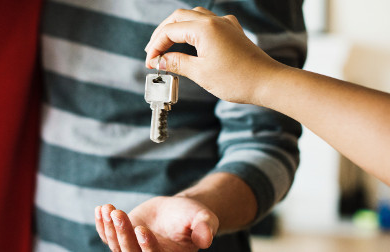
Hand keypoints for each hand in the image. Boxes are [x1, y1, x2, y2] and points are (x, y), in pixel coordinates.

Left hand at [95, 196, 218, 251]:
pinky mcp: (122, 239)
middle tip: (118, 213)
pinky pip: (107, 237)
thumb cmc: (193, 216)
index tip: (141, 228)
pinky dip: (102, 225)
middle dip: (123, 235)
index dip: (147, 246)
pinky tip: (100, 210)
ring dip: (110, 228)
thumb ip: (205, 228)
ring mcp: (133, 249)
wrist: (178, 211)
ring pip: (117, 246)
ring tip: (108, 209)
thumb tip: (207, 239)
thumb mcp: (203, 219)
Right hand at [144, 7, 285, 104]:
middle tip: (153, 52)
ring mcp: (225, 24)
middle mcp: (214, 21)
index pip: (170, 31)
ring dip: (177, 28)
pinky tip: (190, 41)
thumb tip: (161, 60)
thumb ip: (177, 63)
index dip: (156, 46)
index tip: (150, 63)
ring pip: (193, 16)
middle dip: (162, 34)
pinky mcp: (232, 31)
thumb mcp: (201, 73)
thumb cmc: (237, 79)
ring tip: (166, 45)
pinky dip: (193, 29)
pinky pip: (208, 22)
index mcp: (204, 28)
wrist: (268, 82)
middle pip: (178, 17)